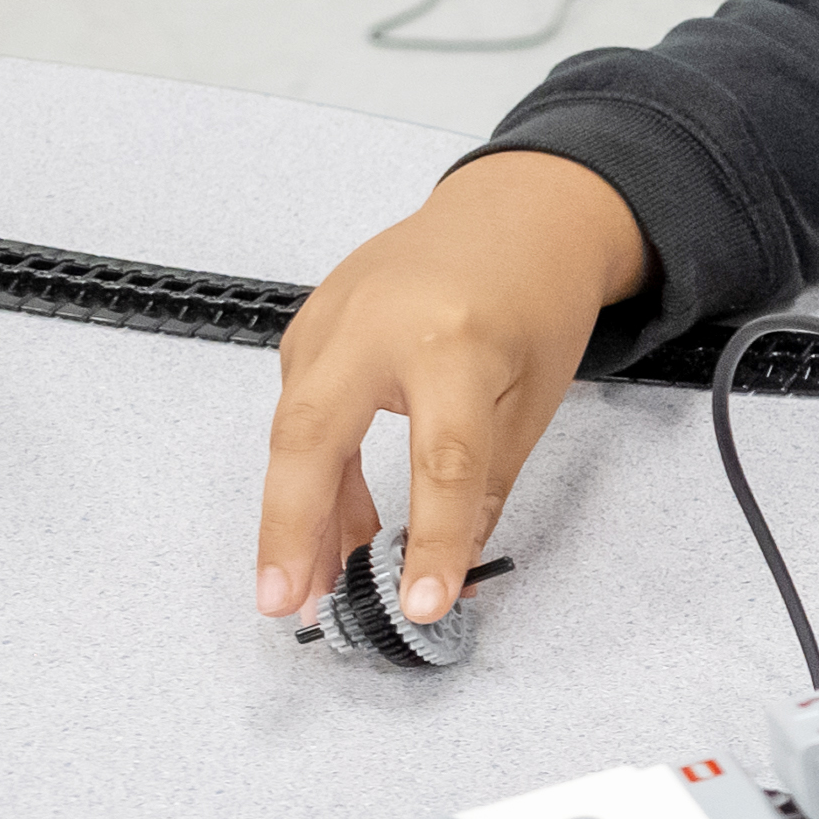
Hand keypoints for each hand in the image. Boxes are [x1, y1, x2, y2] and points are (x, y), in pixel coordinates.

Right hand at [254, 151, 648, 627]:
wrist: (515, 214)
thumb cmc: (533, 299)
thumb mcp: (530, 400)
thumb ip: (483, 489)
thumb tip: (448, 572)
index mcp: (453, 342)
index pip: (438, 462)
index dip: (427, 540)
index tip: (419, 603)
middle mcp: (376, 326)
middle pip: (314, 438)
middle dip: (291, 529)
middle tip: (285, 604)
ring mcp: (330, 321)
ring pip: (296, 432)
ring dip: (298, 516)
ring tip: (309, 591)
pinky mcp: (309, 331)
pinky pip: (302, 415)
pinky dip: (313, 477)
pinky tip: (328, 533)